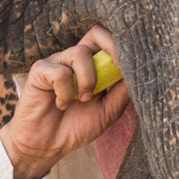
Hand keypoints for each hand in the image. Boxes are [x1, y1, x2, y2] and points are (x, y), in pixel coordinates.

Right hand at [0, 27, 130, 178]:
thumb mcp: (108, 112)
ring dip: (88, 80)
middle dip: (110, 47)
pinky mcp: (40, 71)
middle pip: (96, 33)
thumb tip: (138, 74)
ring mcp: (58, 62)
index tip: (131, 67)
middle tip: (116, 69)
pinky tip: (61, 104)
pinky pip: (60, 73)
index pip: (110, 42)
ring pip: (80, 53)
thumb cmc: (76, 127)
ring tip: (82, 100)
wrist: (47, 145)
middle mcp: (75, 59)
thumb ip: (122, 93)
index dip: (123, 48)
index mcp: (93, 65)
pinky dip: (65, 92)